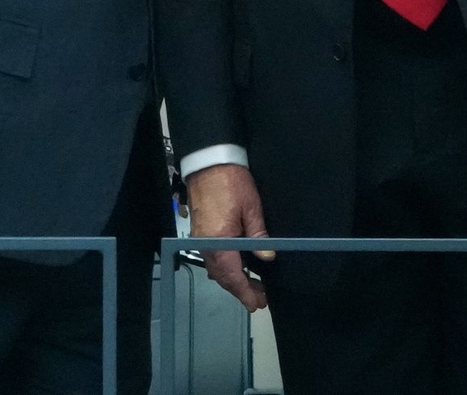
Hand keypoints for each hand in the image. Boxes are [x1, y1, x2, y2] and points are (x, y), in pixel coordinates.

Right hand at [184, 164, 272, 311]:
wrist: (208, 162)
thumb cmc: (232, 182)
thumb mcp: (252, 207)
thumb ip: (258, 235)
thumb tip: (267, 257)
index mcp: (219, 242)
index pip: (233, 276)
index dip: (246, 292)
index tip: (257, 304)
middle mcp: (206, 246)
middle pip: (223, 277)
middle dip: (240, 289)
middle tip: (259, 299)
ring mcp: (200, 240)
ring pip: (216, 269)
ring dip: (232, 279)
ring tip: (251, 286)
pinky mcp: (199, 233)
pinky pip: (212, 259)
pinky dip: (224, 268)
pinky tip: (236, 268)